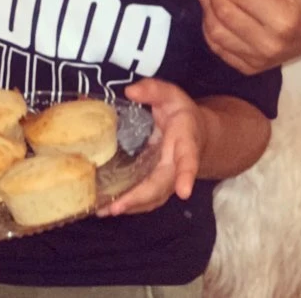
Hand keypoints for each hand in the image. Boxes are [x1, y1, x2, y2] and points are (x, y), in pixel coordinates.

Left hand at [99, 79, 203, 216]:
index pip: (188, 159)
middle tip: (116, 207)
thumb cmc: (180, 113)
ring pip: (152, 197)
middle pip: (162, 186)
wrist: (195, 132)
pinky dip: (128, 204)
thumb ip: (153, 90)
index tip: (183, 191)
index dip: (186, 175)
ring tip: (105, 210)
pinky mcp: (156, 182)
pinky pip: (144, 197)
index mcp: (185, 142)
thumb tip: (130, 91)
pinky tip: (106, 206)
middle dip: (140, 198)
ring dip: (131, 206)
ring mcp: (167, 178)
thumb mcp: (170, 94)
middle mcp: (177, 165)